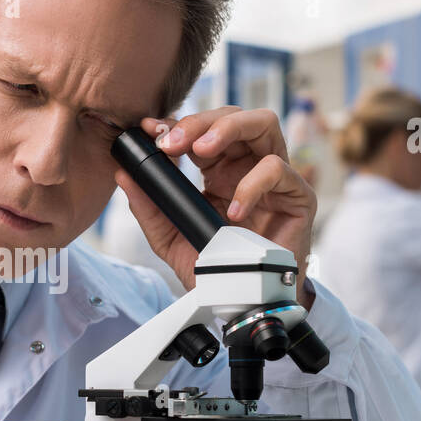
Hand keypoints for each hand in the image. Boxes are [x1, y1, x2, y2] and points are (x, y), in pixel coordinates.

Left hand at [113, 108, 317, 302]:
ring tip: (200, 150)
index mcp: (218, 169)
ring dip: (228, 128)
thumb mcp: (170, 239)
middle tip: (171, 142)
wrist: (243, 304)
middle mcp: (246, 166)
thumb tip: (123, 174)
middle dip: (199, 121)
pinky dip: (252, 184)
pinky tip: (232, 210)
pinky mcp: (297, 197)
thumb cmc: (215, 268)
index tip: (149, 130)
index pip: (200, 131)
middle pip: (230, 116)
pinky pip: (279, 171)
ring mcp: (273, 178)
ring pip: (263, 124)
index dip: (176, 124)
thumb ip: (149, 208)